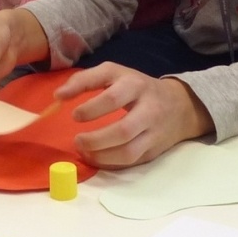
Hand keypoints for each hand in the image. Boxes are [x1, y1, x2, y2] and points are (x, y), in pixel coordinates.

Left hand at [57, 64, 212, 168]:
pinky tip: (97, 157)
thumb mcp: (114, 73)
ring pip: (129, 151)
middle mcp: (148, 108)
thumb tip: (57, 96)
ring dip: (102, 155)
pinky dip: (111, 163)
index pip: (113, 97)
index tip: (73, 115)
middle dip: (96, 139)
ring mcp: (153, 132)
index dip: (91, 108)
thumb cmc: (137, 87)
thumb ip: (85, 80)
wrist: (179, 105)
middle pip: (123, 130)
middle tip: (77, 140)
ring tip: (85, 151)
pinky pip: (131, 161)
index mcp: (135, 85)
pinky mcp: (154, 150)